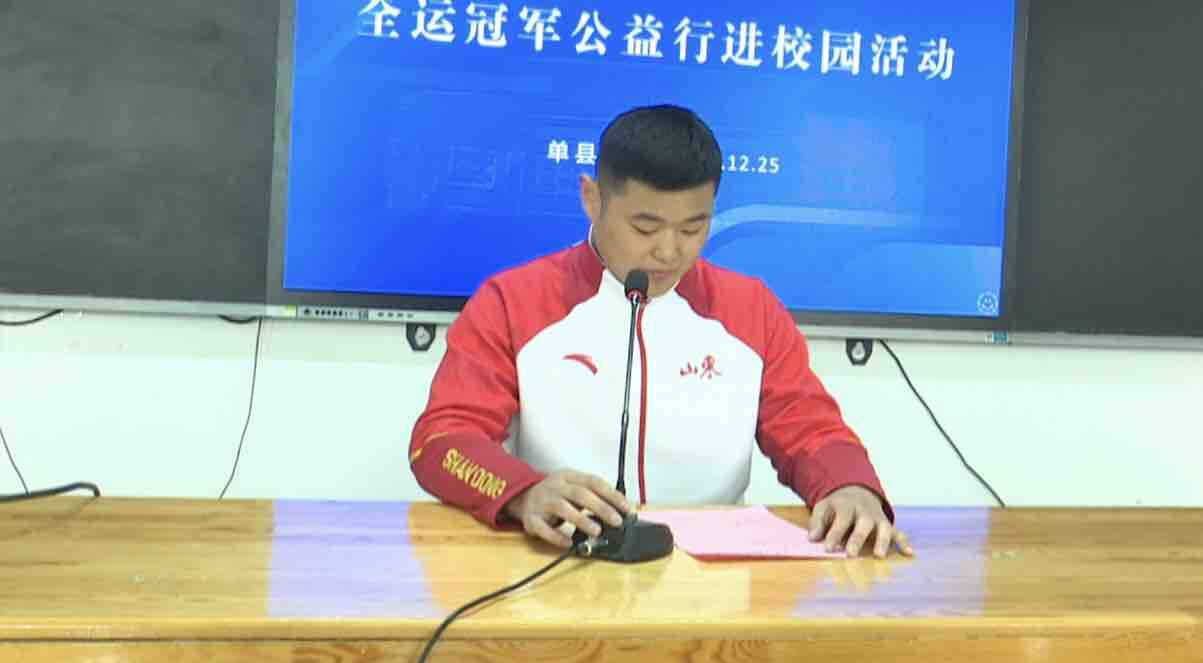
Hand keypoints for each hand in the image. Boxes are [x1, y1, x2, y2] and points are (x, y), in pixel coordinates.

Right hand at [503, 470, 630, 548]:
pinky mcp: (531, 518)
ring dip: (581, 520)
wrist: (523, 498)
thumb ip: (593, 496)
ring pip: (563, 508)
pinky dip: (556, 536)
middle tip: (617, 521)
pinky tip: (569, 543)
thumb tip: (620, 510)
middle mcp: (555, 486)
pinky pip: (543, 528)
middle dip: (601, 507)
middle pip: (580, 494)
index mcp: (568, 476)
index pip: (594, 482)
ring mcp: (542, 502)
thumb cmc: (556, 495)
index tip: (627, 508)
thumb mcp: (573, 488)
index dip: (612, 495)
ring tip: (597, 531)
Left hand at [808, 485, 912, 557]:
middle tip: (851, 554)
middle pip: (863, 523)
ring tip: (878, 555)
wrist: (856, 492)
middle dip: (858, 539)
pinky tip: (909, 553)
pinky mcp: (888, 525)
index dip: (834, 534)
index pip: (841, 520)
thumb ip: (817, 522)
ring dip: (882, 541)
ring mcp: (878, 518)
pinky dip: (904, 543)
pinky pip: (898, 533)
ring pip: (883, 528)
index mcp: (847, 506)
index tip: (828, 548)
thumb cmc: (837, 506)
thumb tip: (812, 538)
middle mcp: (865, 511)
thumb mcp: (823, 508)